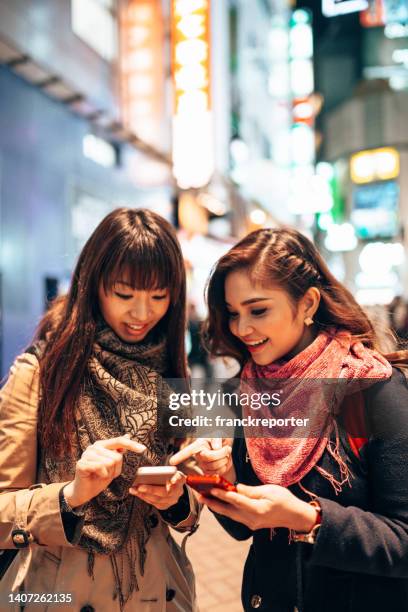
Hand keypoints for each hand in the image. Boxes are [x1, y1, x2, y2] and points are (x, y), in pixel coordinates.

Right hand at [63, 435, 145, 507]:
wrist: (85, 491)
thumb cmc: (99, 477)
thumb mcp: (113, 464)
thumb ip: (119, 450)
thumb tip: (127, 435)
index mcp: (102, 445)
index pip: (119, 441)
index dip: (131, 444)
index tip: (143, 449)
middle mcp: (94, 447)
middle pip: (117, 456)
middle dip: (115, 469)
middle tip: (106, 473)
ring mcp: (86, 454)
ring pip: (109, 462)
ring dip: (108, 473)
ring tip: (101, 475)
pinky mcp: (81, 463)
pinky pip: (100, 467)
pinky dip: (102, 475)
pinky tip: (96, 476)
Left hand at [129, 470, 185, 509]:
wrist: (172, 485)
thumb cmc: (169, 475)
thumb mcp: (170, 470)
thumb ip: (168, 471)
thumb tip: (160, 475)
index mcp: (181, 480)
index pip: (179, 479)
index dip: (175, 480)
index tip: (170, 481)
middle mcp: (178, 492)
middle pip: (165, 492)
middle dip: (151, 490)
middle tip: (140, 487)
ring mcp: (172, 500)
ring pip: (157, 500)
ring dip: (144, 495)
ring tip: (134, 489)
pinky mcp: (165, 505)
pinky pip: (154, 503)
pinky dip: (144, 498)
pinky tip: (137, 493)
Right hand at [169, 438, 233, 477]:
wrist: (228, 446)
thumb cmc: (221, 437)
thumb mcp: (219, 434)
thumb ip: (217, 439)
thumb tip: (216, 448)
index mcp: (199, 445)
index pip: (189, 451)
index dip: (180, 456)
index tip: (171, 462)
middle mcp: (199, 456)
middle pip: (209, 458)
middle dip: (222, 453)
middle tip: (226, 448)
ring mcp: (204, 465)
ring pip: (215, 466)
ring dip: (225, 459)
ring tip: (225, 453)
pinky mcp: (210, 473)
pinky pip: (219, 472)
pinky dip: (226, 466)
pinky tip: (225, 460)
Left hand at [198, 483, 317, 531]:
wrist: (295, 516)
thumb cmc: (284, 500)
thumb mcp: (269, 490)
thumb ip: (251, 491)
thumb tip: (236, 488)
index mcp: (258, 509)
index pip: (236, 501)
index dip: (223, 494)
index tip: (211, 489)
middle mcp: (252, 519)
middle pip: (228, 511)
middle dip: (213, 503)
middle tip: (199, 495)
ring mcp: (251, 523)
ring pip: (230, 514)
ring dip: (217, 506)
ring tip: (205, 498)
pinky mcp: (251, 523)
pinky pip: (235, 516)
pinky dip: (225, 509)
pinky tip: (218, 503)